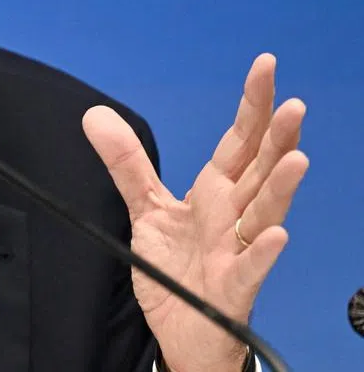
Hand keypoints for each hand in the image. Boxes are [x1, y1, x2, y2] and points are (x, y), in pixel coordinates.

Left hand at [83, 53, 306, 371]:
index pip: (239, 140)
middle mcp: (234, 214)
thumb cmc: (176, 267)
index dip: (252, 104)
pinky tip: (277, 235)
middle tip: (294, 106)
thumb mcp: (146, 208)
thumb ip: (127, 163)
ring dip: (282, 187)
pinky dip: (264, 251)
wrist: (181, 326)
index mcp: (217, 191)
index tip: (266, 65)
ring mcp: (237, 249)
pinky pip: (251, 267)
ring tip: (296, 159)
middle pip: (260, 169)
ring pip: (265, 213)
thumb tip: (95, 115)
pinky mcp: (233, 285)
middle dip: (277, 138)